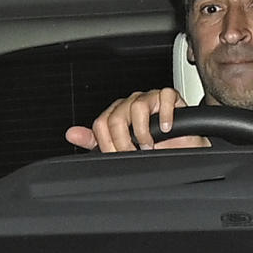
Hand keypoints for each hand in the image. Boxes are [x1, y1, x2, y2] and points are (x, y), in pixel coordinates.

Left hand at [65, 88, 210, 151]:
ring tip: (150, 144)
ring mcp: (149, 98)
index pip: (100, 123)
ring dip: (143, 131)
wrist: (182, 149)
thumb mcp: (120, 148)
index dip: (108, 143)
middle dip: (124, 141)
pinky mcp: (170, 96)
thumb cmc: (154, 148)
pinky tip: (166, 129)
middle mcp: (130, 104)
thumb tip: (71, 134)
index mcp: (116, 113)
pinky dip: (165, 114)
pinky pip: (164, 97)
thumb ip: (95, 141)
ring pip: (136, 106)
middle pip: (116, 117)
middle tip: (136, 152)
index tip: (119, 156)